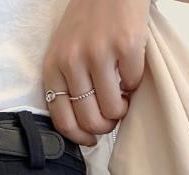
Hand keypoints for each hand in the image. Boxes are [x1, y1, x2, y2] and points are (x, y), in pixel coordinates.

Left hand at [42, 0, 150, 145]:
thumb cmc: (87, 22)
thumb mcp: (64, 52)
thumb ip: (67, 84)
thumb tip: (82, 127)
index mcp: (53, 67)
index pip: (62, 120)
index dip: (80, 137)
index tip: (91, 140)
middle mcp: (72, 61)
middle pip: (89, 120)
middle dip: (105, 126)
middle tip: (112, 116)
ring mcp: (98, 52)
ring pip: (112, 108)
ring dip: (122, 109)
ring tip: (122, 96)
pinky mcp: (125, 44)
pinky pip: (133, 84)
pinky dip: (135, 84)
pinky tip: (130, 72)